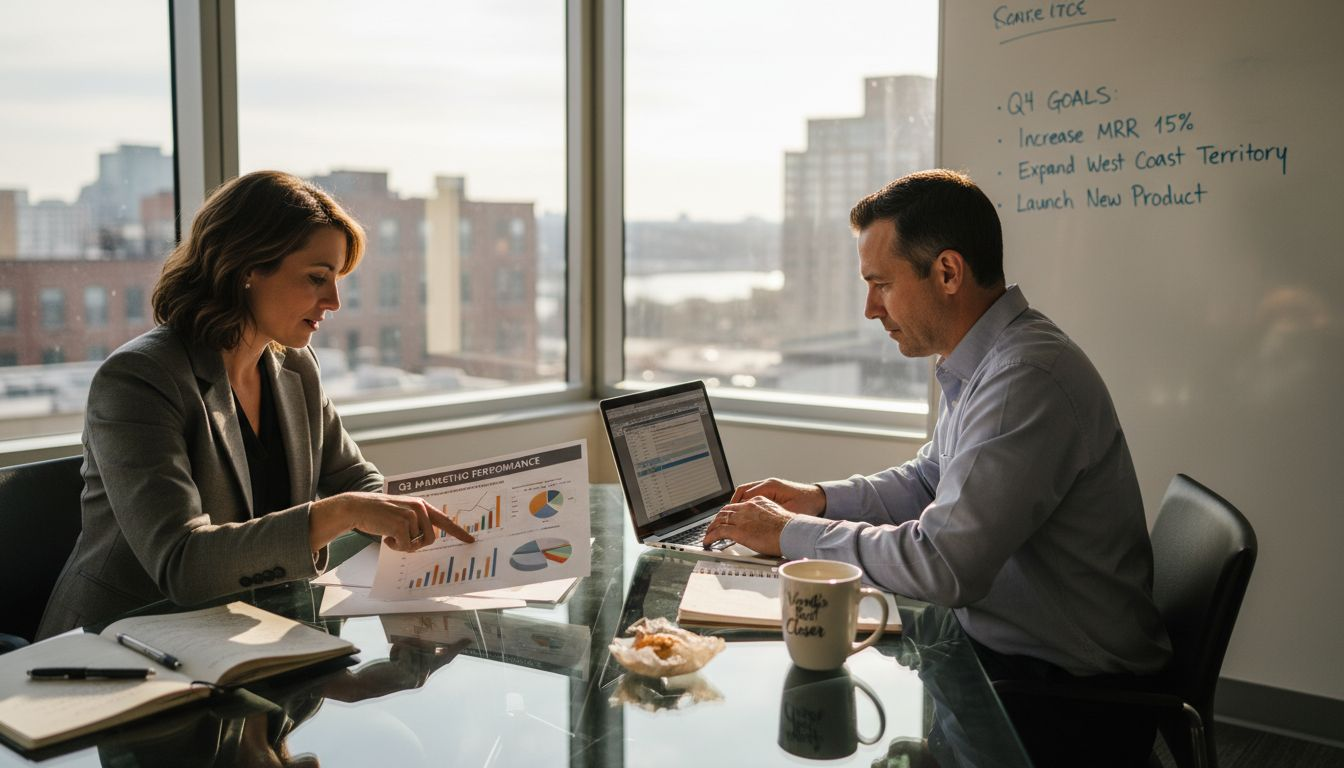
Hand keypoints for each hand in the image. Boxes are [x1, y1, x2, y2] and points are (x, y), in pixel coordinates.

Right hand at [309, 492, 474, 553]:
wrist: (358, 508)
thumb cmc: (379, 513)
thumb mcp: (402, 513)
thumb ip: (417, 521)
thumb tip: (428, 537)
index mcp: (421, 505)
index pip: (444, 520)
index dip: (458, 532)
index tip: (471, 540)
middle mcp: (419, 509)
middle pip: (431, 539)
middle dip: (417, 544)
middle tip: (400, 539)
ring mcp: (411, 516)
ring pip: (417, 544)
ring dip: (403, 545)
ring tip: (391, 534)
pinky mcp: (401, 525)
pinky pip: (406, 547)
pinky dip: (395, 547)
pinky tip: (385, 537)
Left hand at [702, 496, 794, 555]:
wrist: (792, 532)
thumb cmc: (790, 528)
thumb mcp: (777, 516)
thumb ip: (768, 519)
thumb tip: (768, 527)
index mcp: (757, 502)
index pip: (738, 505)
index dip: (729, 512)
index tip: (727, 518)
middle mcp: (747, 507)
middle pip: (726, 511)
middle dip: (718, 519)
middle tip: (713, 526)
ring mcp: (741, 519)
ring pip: (720, 520)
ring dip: (711, 527)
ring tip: (708, 534)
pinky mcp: (738, 531)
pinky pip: (718, 532)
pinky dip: (710, 537)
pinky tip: (708, 542)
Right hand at [729, 477, 826, 516]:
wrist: (819, 498)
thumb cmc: (808, 503)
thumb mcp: (790, 511)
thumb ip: (774, 514)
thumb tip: (760, 521)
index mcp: (770, 487)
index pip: (745, 495)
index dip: (736, 507)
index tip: (730, 517)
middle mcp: (767, 484)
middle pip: (742, 491)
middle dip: (733, 505)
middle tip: (726, 518)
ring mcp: (769, 486)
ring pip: (745, 492)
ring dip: (738, 503)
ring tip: (733, 516)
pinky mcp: (771, 491)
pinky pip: (753, 495)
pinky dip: (746, 503)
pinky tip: (745, 514)